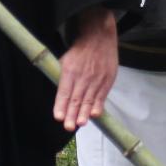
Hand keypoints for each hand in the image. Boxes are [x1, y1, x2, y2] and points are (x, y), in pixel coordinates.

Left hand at [55, 7, 117, 131]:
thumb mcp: (65, 60)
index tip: (58, 117)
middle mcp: (83, 76)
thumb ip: (63, 78)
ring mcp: (96, 78)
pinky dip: (98, 105)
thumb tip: (61, 97)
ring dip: (84, 113)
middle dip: (72, 114)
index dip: (61, 105)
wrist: (98, 38)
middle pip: (76, 98)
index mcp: (70, 71)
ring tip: (80, 124)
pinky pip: (102, 95)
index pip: (64, 91)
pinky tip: (95, 115)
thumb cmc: (79, 51)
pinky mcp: (107, 79)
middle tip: (68, 127)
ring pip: (89, 99)